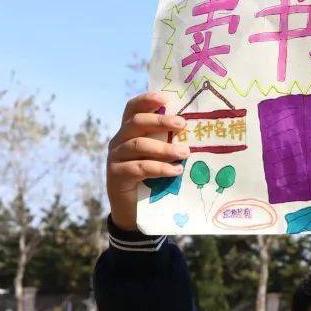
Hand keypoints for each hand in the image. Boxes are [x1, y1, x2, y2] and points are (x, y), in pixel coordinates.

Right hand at [106, 92, 189, 230]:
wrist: (132, 211)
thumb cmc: (150, 180)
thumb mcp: (158, 157)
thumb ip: (167, 142)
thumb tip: (195, 130)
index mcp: (128, 132)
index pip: (132, 109)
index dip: (146, 100)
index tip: (165, 98)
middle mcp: (119, 141)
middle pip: (136, 123)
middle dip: (160, 121)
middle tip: (183, 124)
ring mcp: (115, 158)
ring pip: (138, 145)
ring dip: (164, 148)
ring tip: (185, 152)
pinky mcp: (116, 176)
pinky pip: (139, 168)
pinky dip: (159, 168)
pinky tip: (175, 170)